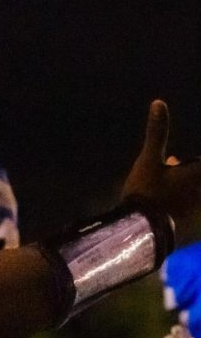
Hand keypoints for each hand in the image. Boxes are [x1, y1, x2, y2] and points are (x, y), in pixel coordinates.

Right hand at [120, 101, 200, 224]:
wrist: (141, 234)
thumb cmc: (147, 193)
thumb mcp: (148, 161)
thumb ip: (157, 133)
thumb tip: (159, 102)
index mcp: (200, 174)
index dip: (193, 165)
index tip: (180, 161)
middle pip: (199, 179)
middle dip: (194, 177)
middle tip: (174, 166)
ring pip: (200, 200)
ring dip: (193, 191)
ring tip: (178, 180)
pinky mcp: (200, 231)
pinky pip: (199, 217)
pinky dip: (194, 209)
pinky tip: (185, 206)